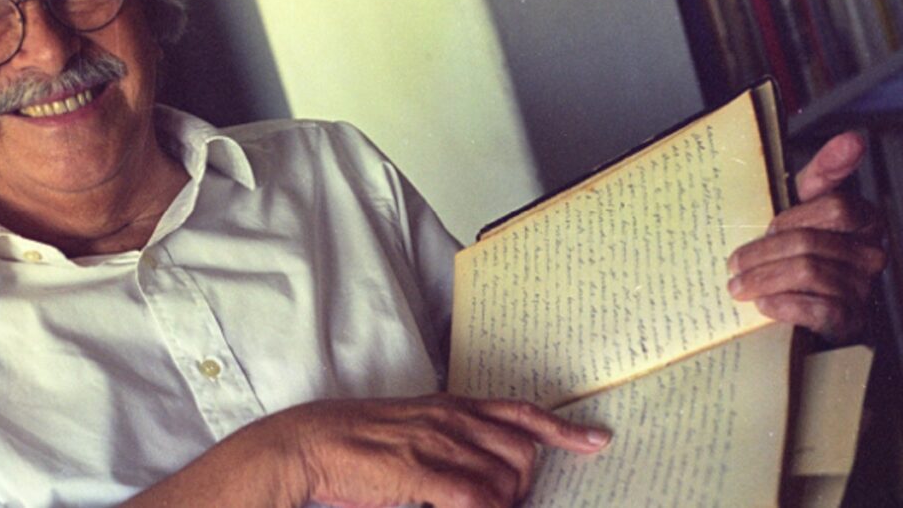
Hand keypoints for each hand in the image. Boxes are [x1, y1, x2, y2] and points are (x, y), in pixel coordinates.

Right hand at [126, 393, 609, 507]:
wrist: (306, 443)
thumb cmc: (356, 442)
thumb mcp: (410, 430)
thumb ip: (448, 443)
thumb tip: (480, 470)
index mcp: (450, 405)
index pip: (519, 411)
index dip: (562, 429)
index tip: (597, 441)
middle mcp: (450, 417)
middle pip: (521, 450)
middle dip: (526, 482)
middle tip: (508, 502)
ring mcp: (436, 442)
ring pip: (503, 477)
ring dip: (505, 501)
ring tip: (485, 506)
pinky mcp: (418, 470)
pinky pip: (475, 498)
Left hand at [727, 132, 885, 343]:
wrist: (802, 296)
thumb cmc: (800, 241)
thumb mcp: (805, 203)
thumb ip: (825, 170)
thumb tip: (853, 139)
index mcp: (865, 219)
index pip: (835, 207)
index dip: (792, 218)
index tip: (766, 226)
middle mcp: (871, 253)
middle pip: (812, 243)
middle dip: (763, 253)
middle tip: (733, 263)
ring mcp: (863, 287)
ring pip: (809, 274)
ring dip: (763, 280)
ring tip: (738, 286)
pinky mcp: (850, 319)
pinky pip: (818, 310)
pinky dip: (784, 305)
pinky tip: (764, 303)